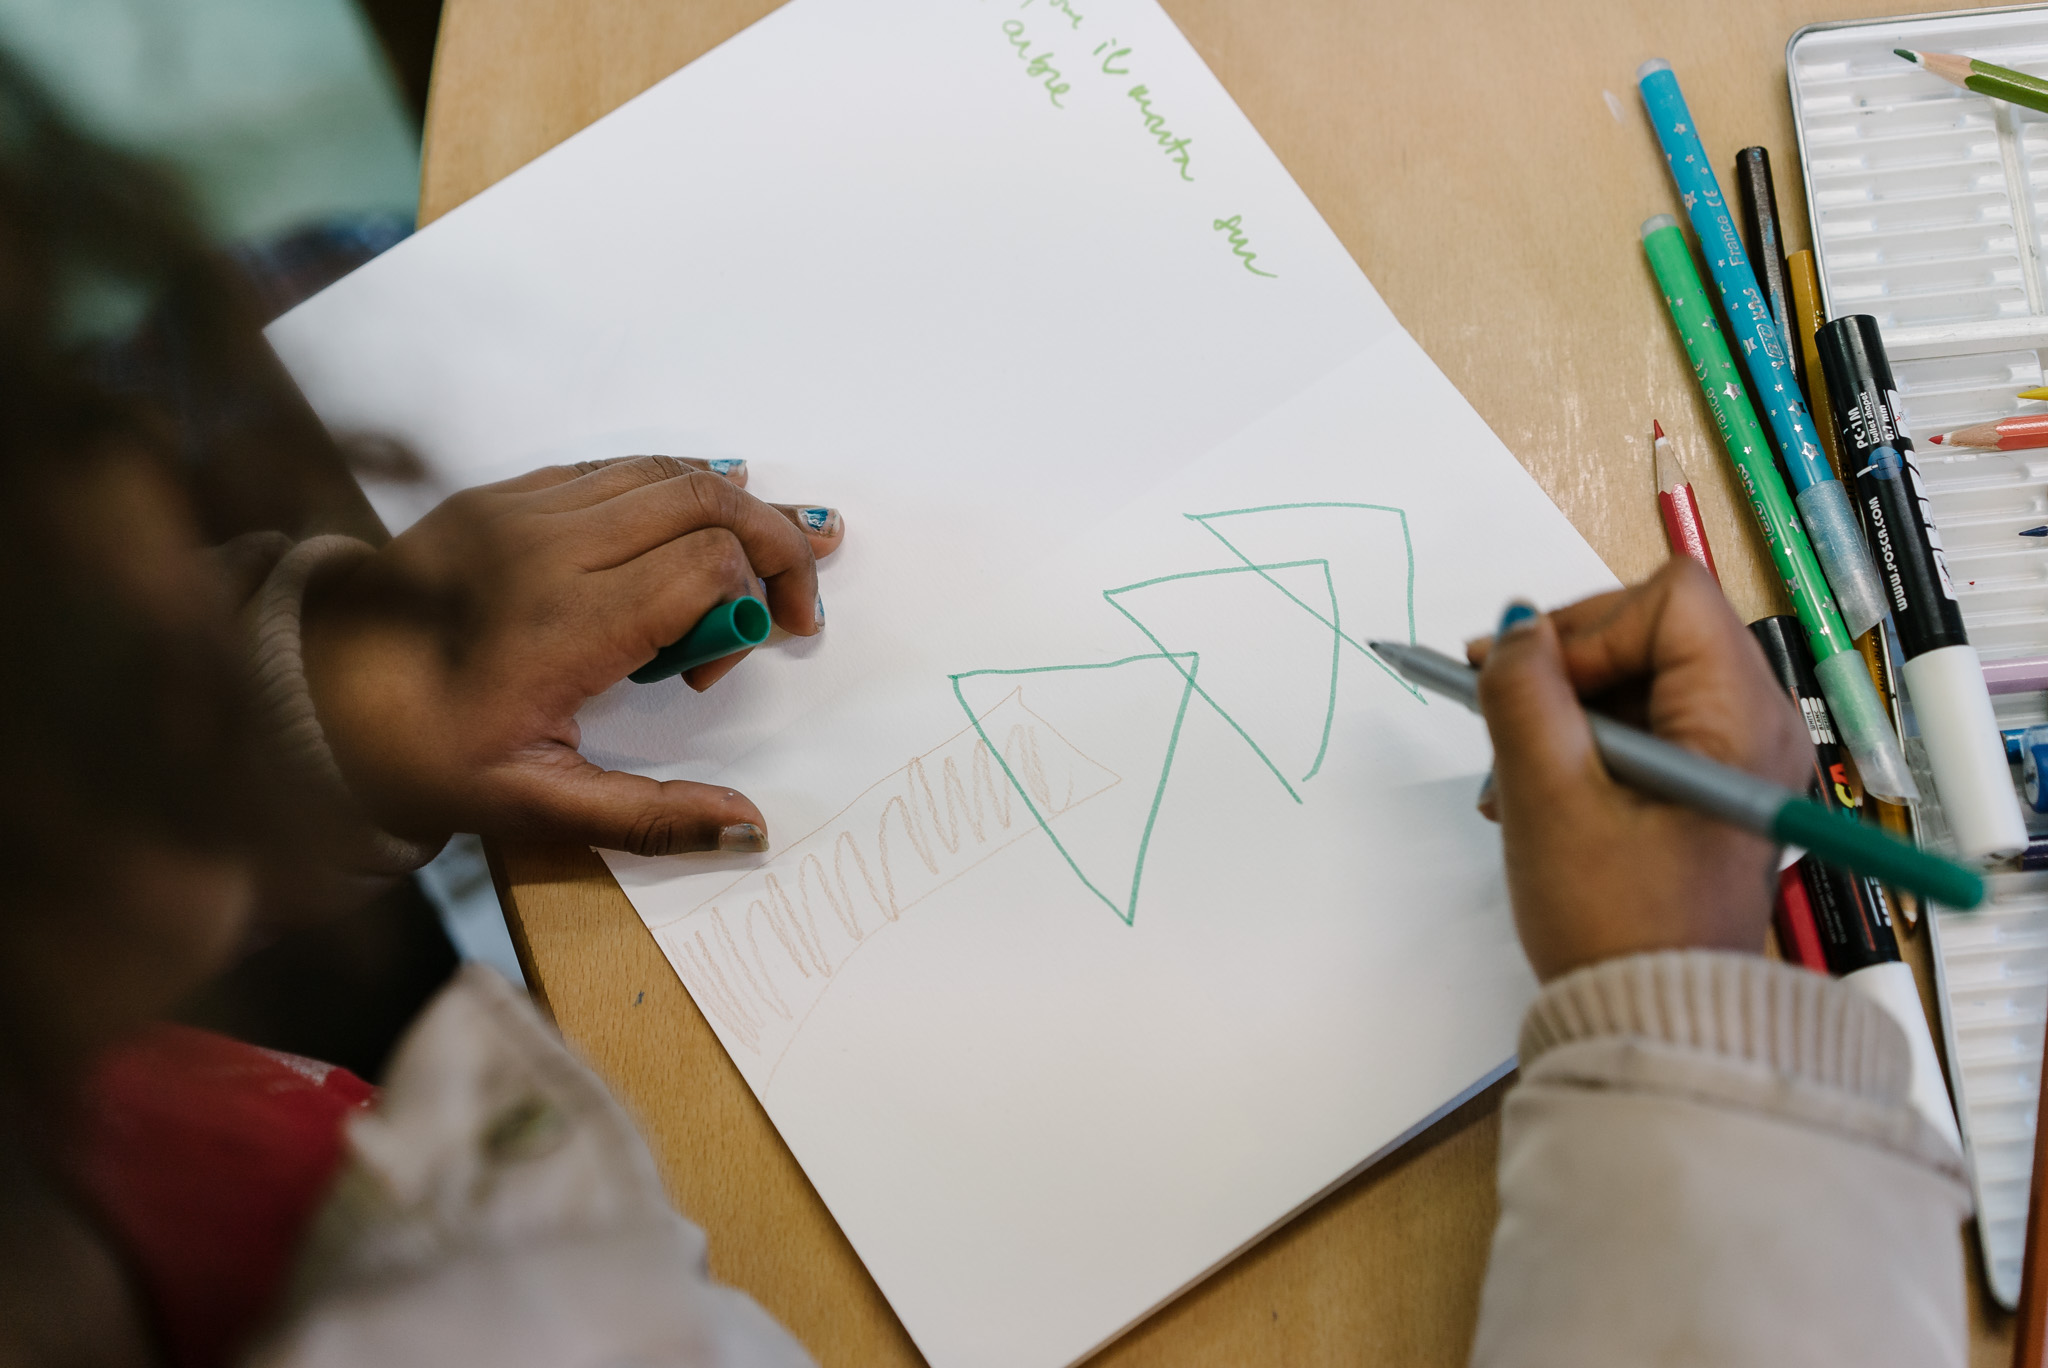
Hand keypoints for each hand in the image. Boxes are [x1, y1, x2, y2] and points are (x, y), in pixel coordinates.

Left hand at [301, 456, 844, 854]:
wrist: (304, 697)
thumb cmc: (417, 756)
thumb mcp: (533, 807)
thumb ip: (650, 819)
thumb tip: (752, 830)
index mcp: (564, 626)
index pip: (707, 569)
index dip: (749, 609)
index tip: (724, 667)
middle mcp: (548, 549)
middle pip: (704, 500)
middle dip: (773, 541)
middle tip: (800, 598)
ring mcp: (521, 509)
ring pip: (664, 471)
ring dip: (735, 504)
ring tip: (790, 537)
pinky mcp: (501, 495)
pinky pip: (613, 466)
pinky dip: (673, 484)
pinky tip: (707, 505)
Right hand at [1467, 560, 1811, 980]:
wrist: (1656, 1024)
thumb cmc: (1615, 927)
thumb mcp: (1547, 797)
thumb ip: (1524, 695)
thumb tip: (1517, 630)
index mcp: (1741, 722)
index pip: (1667, 601)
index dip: (1586, 624)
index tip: (1524, 677)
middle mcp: (1757, 728)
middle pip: (1656, 631)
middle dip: (1569, 666)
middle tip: (1501, 706)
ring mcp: (1737, 760)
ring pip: (1642, 680)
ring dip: (1568, 710)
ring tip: (1517, 774)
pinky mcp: (1710, 789)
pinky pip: (1645, 728)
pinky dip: (1587, 744)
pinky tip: (1544, 791)